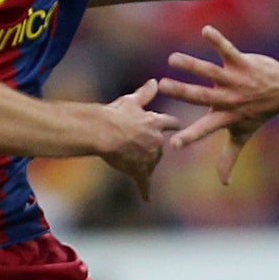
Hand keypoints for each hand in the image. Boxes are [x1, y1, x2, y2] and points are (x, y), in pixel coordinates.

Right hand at [97, 80, 183, 200]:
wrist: (103, 132)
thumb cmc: (115, 113)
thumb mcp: (131, 101)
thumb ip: (145, 93)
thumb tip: (155, 81)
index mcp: (156, 122)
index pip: (171, 123)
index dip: (171, 125)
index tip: (175, 126)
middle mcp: (157, 140)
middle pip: (160, 146)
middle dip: (152, 147)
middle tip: (139, 146)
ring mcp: (149, 157)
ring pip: (151, 163)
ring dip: (145, 163)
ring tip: (133, 164)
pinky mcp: (140, 171)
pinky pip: (144, 182)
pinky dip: (145, 190)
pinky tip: (147, 199)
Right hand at [156, 26, 278, 182]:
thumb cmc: (260, 112)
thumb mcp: (242, 134)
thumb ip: (229, 157)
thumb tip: (223, 182)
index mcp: (226, 116)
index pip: (205, 129)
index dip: (190, 137)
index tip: (173, 144)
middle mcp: (230, 98)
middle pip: (203, 96)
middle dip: (183, 91)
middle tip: (163, 85)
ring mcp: (236, 79)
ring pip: (211, 72)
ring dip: (193, 65)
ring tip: (173, 59)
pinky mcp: (242, 62)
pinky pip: (228, 50)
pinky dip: (217, 40)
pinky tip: (205, 31)